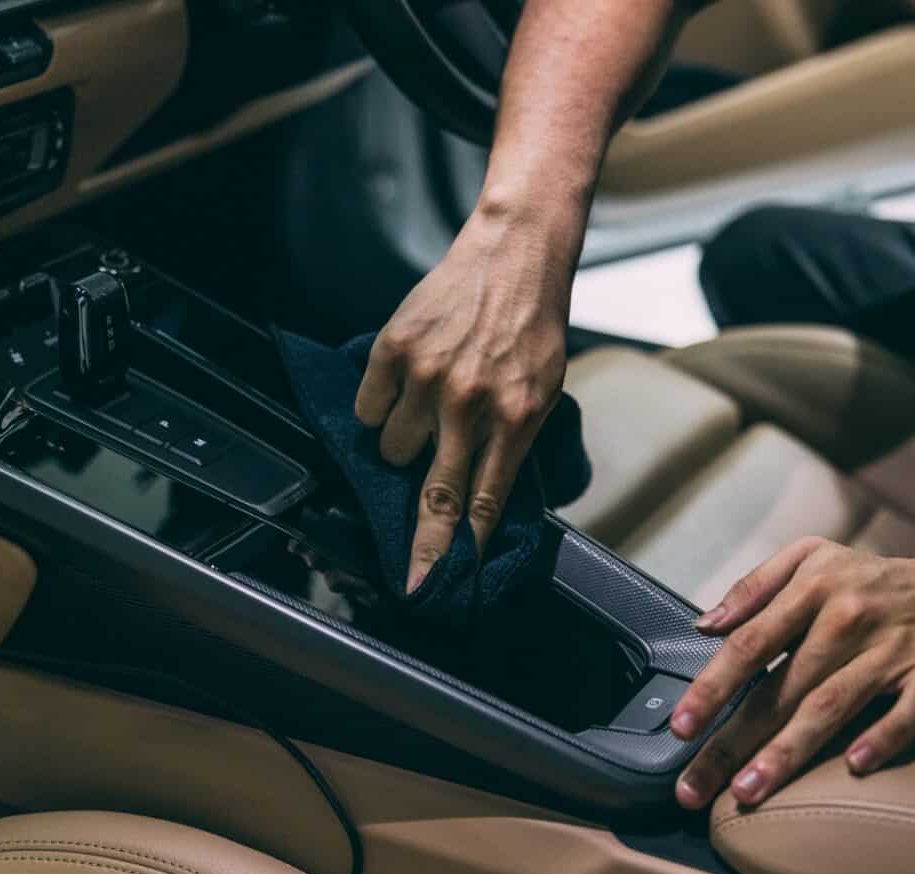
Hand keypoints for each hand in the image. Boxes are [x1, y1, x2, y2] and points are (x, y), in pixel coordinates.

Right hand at [355, 196, 572, 593]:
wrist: (516, 252)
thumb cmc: (534, 325)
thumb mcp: (546, 389)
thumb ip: (514, 442)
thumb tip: (483, 497)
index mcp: (517, 416)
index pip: (484, 500)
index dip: (462, 547)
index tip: (445, 581)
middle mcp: (471, 402)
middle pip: (435, 493)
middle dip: (423, 544)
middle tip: (412, 578)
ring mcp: (429, 376)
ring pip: (392, 448)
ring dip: (405, 445)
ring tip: (424, 414)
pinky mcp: (396, 349)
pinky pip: (368, 409)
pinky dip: (380, 409)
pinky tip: (402, 390)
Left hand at [671, 536, 914, 809]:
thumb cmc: (870, 580)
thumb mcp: (809, 559)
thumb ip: (754, 588)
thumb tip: (705, 625)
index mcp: (809, 589)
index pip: (749, 643)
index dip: (711, 687)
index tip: (681, 727)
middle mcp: (845, 618)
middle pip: (780, 688)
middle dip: (732, 741)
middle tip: (694, 787)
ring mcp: (891, 648)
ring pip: (831, 705)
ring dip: (787, 752)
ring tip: (748, 791)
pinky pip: (908, 710)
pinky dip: (883, 736)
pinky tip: (853, 767)